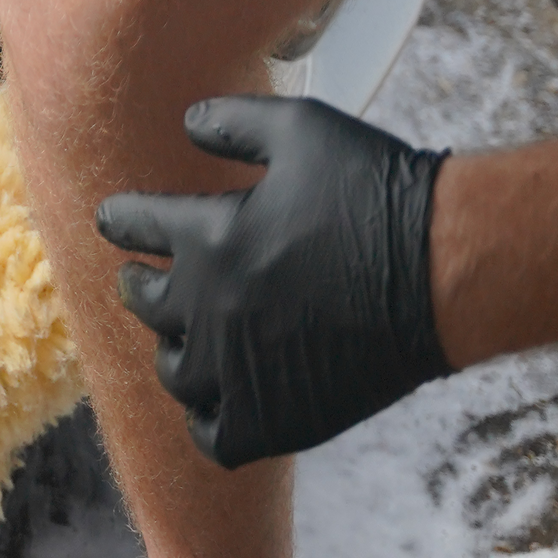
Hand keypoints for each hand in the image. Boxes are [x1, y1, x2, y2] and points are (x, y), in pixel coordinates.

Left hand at [95, 96, 450, 467]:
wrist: (445, 272)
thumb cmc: (376, 191)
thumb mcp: (299, 129)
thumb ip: (233, 122)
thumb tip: (188, 123)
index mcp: (206, 235)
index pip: (131, 225)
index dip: (120, 219)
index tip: (113, 220)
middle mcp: (208, 305)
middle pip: (143, 300)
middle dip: (139, 285)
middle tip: (143, 281)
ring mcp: (238, 369)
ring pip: (174, 372)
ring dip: (173, 352)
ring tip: (183, 342)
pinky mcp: (278, 419)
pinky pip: (214, 436)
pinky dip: (208, 421)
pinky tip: (220, 402)